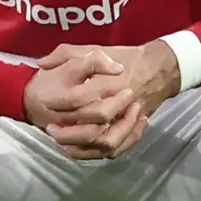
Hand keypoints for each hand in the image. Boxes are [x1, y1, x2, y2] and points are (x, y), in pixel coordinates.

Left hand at [33, 41, 179, 157]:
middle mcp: (120, 105)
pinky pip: (118, 148)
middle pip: (93, 129)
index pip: (80, 102)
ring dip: (82, 147)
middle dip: (69, 134)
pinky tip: (83, 149)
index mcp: (108, 83)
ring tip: (63, 144)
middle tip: (52, 130)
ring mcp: (129, 119)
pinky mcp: (134, 128)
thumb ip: (66, 53)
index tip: (46, 110)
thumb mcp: (94, 48)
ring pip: (106, 143)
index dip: (61, 110)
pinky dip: (101, 152)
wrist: (158, 67)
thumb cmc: (124, 57)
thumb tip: (42, 64)